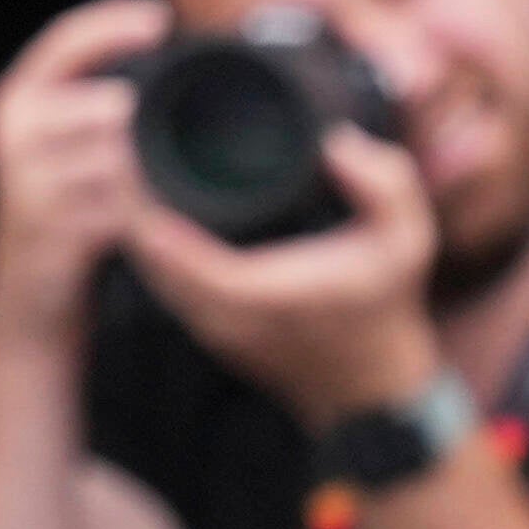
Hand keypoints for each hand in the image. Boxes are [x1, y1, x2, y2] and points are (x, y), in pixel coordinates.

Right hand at [0, 0, 176, 337]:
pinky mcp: (47, 223)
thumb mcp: (67, 147)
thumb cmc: (61, 216)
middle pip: (105, 103)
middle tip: (155, 152)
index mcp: (17, 100)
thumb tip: (157, 62)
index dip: (114, 24)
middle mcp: (14, 131)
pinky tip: (132, 225)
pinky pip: (116, 205)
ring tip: (135, 198)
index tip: (161, 18)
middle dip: (139, 130)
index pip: (66, 40)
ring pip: (117, 156)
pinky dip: (137, 215)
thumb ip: (97, 104)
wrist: (27, 300)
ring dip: (142, 179)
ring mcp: (26, 178)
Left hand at [129, 127, 458, 434]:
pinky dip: (152, 247)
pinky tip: (152, 208)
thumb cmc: (385, 306)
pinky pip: (162, 282)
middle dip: (126, 203)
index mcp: (253, 292)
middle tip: (122, 146)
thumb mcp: (406, 242)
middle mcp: (218, 315)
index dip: (141, 199)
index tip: (131, 150)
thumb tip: (337, 142)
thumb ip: (385, 187)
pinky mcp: (209, 329)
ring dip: (135, 224)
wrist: (375, 386)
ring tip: (131, 168)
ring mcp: (209, 327)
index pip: (167, 246)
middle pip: (143, 254)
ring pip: (147, 270)